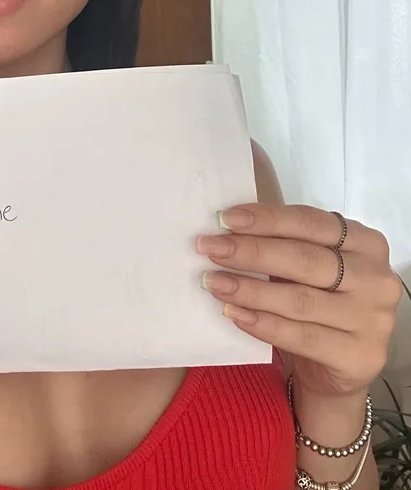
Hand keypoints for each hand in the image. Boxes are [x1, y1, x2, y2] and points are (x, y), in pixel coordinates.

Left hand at [197, 203, 402, 398]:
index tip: (225, 218)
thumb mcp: (309, 266)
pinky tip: (234, 313)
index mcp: (366, 243)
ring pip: (300, 300)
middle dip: (251, 252)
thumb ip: (282, 244)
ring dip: (249, 289)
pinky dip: (263, 324)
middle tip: (210, 248)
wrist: (337, 369)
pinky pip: (301, 337)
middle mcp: (377, 279)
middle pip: (304, 259)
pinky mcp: (360, 357)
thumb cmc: (317, 302)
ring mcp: (373, 320)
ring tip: (213, 282)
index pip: (312, 223)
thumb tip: (227, 226)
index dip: (267, 219)